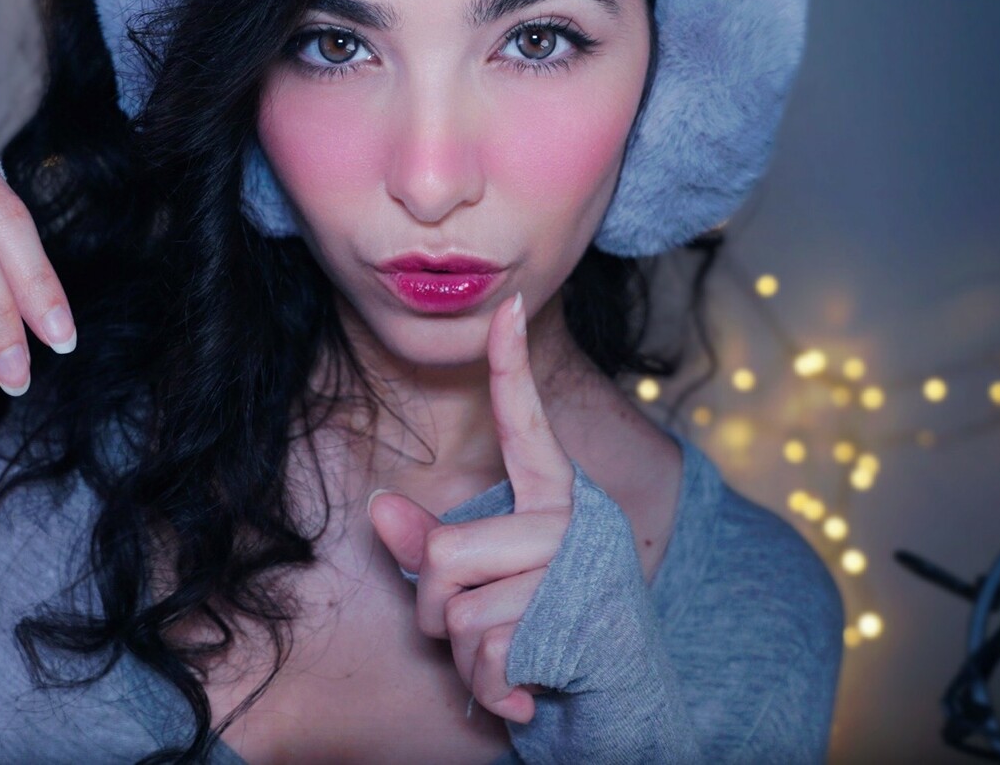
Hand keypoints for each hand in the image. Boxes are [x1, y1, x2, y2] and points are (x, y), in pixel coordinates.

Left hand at [368, 290, 575, 723]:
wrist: (619, 695)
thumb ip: (432, 546)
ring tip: (509, 659)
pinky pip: (487, 656)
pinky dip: (490, 686)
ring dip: (467, 656)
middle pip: (446, 554)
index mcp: (554, 498)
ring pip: (459, 613)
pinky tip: (521, 690)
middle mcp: (571, 524)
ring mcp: (575, 573)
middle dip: (437, 609)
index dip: (510, 365)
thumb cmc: (542, 627)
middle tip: (479, 628)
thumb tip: (380, 509)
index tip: (506, 304)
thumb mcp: (485, 582)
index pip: (525, 424)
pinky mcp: (574, 624)